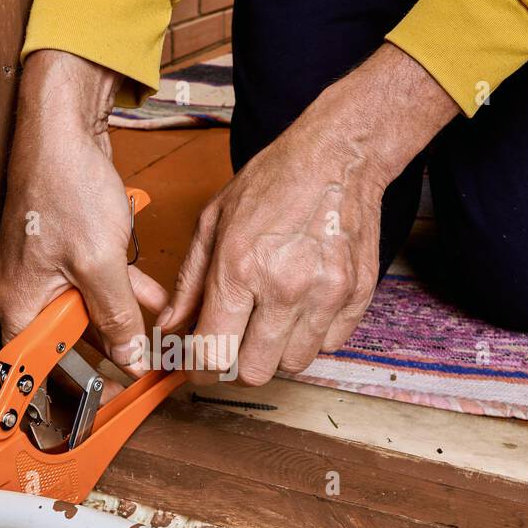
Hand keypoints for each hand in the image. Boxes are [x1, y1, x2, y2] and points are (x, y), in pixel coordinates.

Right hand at [0, 50, 166, 373]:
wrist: (63, 127)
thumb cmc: (63, 186)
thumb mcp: (100, 264)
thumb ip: (116, 317)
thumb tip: (129, 357)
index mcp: (21, 305)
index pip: (36, 368)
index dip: (66, 393)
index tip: (99, 409)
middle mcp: (29, 293)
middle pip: (69, 344)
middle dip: (110, 352)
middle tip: (144, 368)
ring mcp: (49, 271)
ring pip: (90, 313)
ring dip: (124, 319)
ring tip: (158, 335)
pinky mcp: (69, 250)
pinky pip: (99, 284)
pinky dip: (125, 290)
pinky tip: (154, 297)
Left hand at [159, 44, 457, 384]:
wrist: (338, 156)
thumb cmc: (273, 181)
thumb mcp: (213, 222)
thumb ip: (189, 282)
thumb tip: (170, 327)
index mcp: (240, 268)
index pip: (214, 353)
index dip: (201, 368)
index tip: (200, 364)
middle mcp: (285, 287)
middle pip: (255, 372)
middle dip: (239, 364)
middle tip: (236, 340)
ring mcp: (326, 294)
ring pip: (294, 364)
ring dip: (278, 350)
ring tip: (272, 317)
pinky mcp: (357, 295)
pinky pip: (330, 345)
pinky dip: (313, 335)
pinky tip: (304, 305)